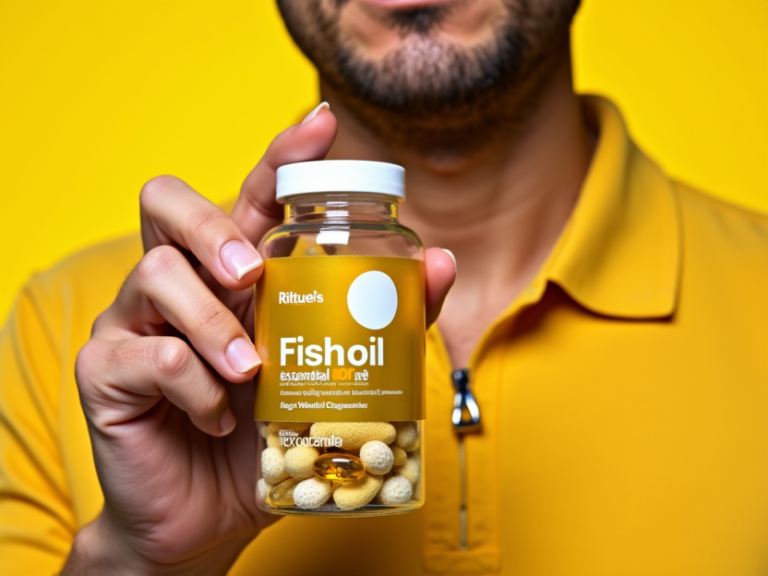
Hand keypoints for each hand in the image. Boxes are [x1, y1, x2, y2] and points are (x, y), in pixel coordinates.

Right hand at [65, 107, 455, 574]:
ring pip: (155, 274)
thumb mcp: (329, 373)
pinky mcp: (105, 368)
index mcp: (235, 269)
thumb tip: (440, 260)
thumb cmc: (269, 432)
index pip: (253, 194)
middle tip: (250, 273)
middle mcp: (181, 280)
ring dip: (213, 323)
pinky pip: (146, 355)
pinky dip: (193, 388)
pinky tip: (218, 417)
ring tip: (249, 373)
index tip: (324, 124)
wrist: (209, 514)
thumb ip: (382, 316)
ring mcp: (134, 320)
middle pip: (166, 200)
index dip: (282, 155)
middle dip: (212, 225)